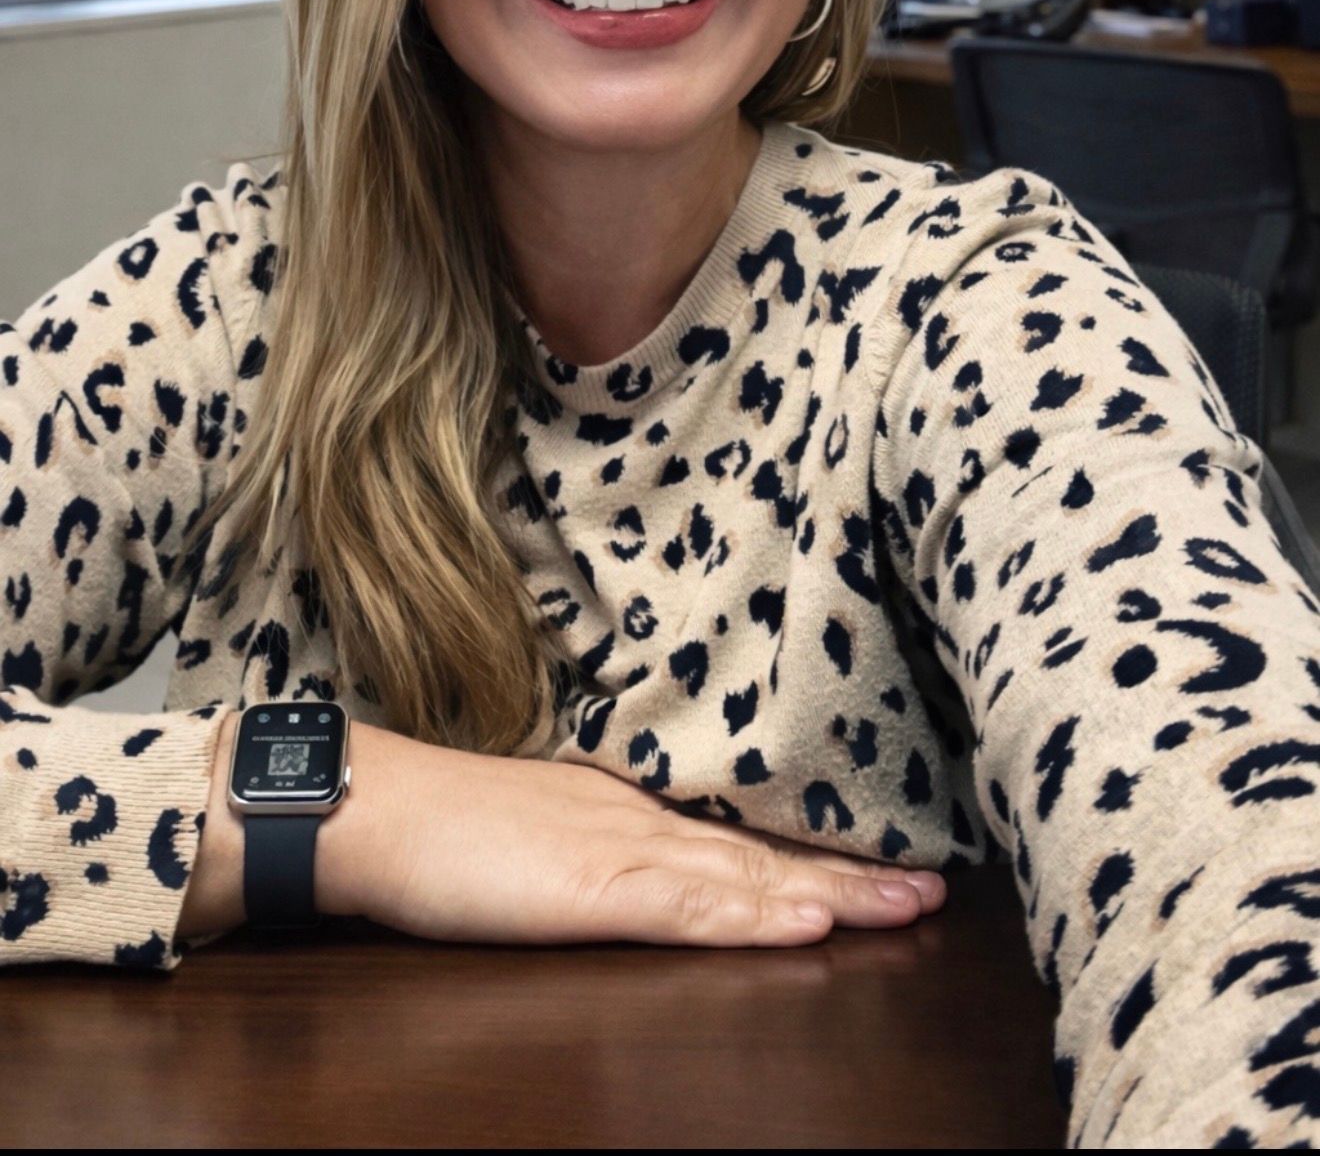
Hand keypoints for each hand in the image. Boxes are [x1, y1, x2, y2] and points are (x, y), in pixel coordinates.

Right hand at [358, 733, 946, 947]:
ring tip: (909, 905)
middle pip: (766, 852)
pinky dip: (755, 917)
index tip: (885, 856)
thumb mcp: (542, 822)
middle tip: (935, 885)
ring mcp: (623, 851)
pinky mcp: (595, 890)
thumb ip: (601, 834)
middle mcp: (644, 819)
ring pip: (749, 878)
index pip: (741, 830)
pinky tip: (806, 923)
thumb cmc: (449, 824)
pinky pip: (691, 908)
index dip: (816, 845)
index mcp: (631, 805)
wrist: (380, 810)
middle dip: (854, 872)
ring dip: (833, 894)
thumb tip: (655, 849)